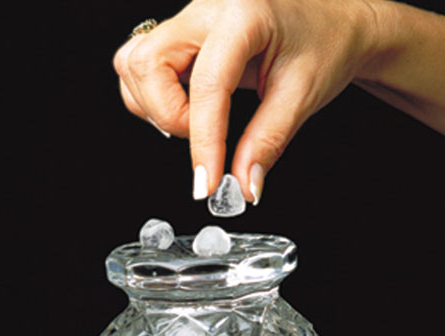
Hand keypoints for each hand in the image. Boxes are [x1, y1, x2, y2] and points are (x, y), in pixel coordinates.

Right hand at [113, 0, 379, 202]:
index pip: (207, 85)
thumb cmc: (325, 43)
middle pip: (147, 64)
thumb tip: (243, 184)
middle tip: (205, 138)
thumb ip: (267, 142)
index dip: (204, 142)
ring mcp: (190, 19)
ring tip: (198, 120)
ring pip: (134, 63)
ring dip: (155, 106)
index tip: (207, 183)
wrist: (335, 20)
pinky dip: (153, 97)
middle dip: (168, 115)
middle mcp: (207, 9)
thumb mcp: (303, 95)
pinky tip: (186, 108)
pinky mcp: (183, 35)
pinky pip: (141, 65)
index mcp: (244, 13)